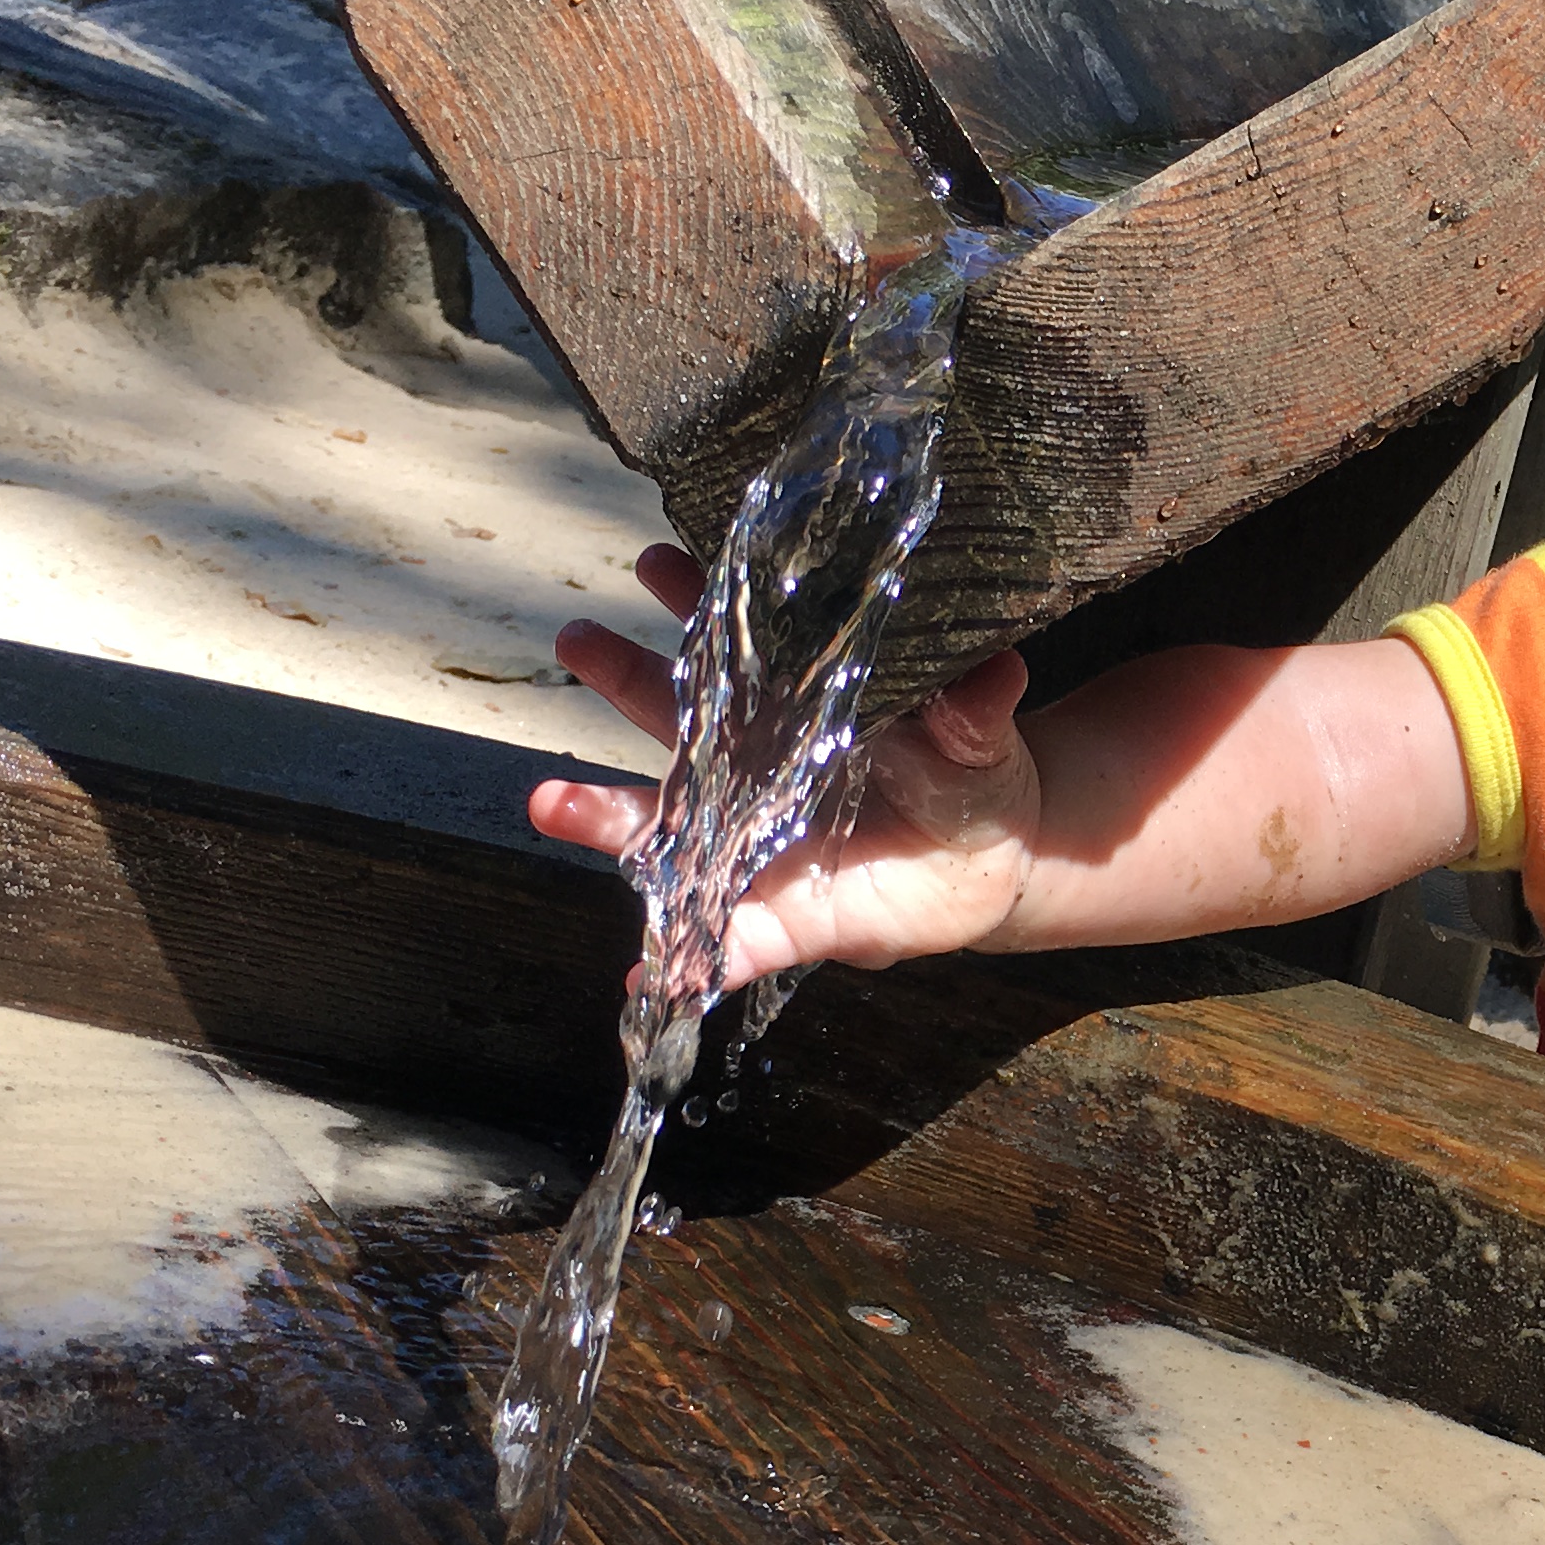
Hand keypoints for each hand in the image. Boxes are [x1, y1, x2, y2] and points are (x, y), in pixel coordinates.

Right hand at [527, 544, 1044, 983]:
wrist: (989, 863)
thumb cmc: (971, 780)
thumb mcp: (978, 741)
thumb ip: (973, 710)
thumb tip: (998, 670)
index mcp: (799, 711)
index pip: (740, 645)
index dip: (697, 602)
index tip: (660, 559)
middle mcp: (757, 769)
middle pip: (675, 717)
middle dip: (621, 674)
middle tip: (575, 636)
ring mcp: (752, 846)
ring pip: (663, 829)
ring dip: (601, 815)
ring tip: (545, 802)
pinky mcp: (776, 920)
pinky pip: (721, 946)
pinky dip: (677, 968)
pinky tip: (645, 984)